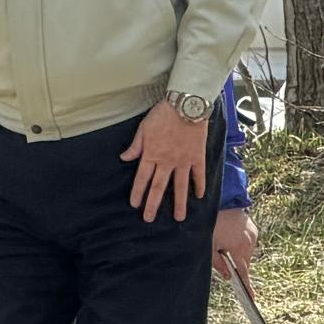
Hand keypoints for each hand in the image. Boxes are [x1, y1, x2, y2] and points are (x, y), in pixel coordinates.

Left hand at [120, 101, 207, 222]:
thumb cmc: (163, 114)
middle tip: (149, 218)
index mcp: (152, 154)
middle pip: (159, 187)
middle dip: (153, 204)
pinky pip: (198, 174)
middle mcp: (167, 162)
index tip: (135, 205)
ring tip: (179, 218)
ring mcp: (183, 161)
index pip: (142, 178)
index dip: (138, 192)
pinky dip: (199, 185)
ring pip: (180, 186)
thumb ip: (136, 146)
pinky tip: (199, 196)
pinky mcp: (197, 156)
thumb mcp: (144, 128)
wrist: (186, 105)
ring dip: (179, 203)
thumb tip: (124, 158)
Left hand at [213, 208, 258, 286]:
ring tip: (226, 240)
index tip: (252, 298)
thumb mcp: (210, 247)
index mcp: (238, 249)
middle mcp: (249, 244)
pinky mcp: (254, 230)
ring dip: (239, 252)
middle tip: (223, 252)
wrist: (222, 203)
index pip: (243, 273)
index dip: (247, 287)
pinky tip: (233, 235)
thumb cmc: (212, 226)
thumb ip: (219, 264)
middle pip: (245, 262)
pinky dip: (242, 243)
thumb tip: (228, 277)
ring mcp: (253, 236)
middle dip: (236, 262)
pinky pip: (249, 242)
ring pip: (247, 252)